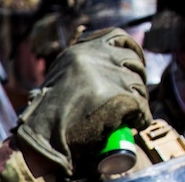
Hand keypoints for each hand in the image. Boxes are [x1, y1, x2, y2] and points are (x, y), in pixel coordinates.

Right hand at [16, 28, 150, 177]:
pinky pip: (142, 106)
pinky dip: (142, 118)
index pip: (115, 37)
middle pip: (132, 60)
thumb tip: (98, 71)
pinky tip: (136, 124)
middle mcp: (96, 59)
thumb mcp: (56, 84)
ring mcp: (110, 77)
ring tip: (131, 114)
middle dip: (137, 76)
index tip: (133, 61)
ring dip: (138, 99)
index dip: (129, 48)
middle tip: (134, 92)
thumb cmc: (43, 120)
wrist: (42, 142)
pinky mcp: (121, 98)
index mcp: (78, 52)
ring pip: (139, 84)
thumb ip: (74, 73)